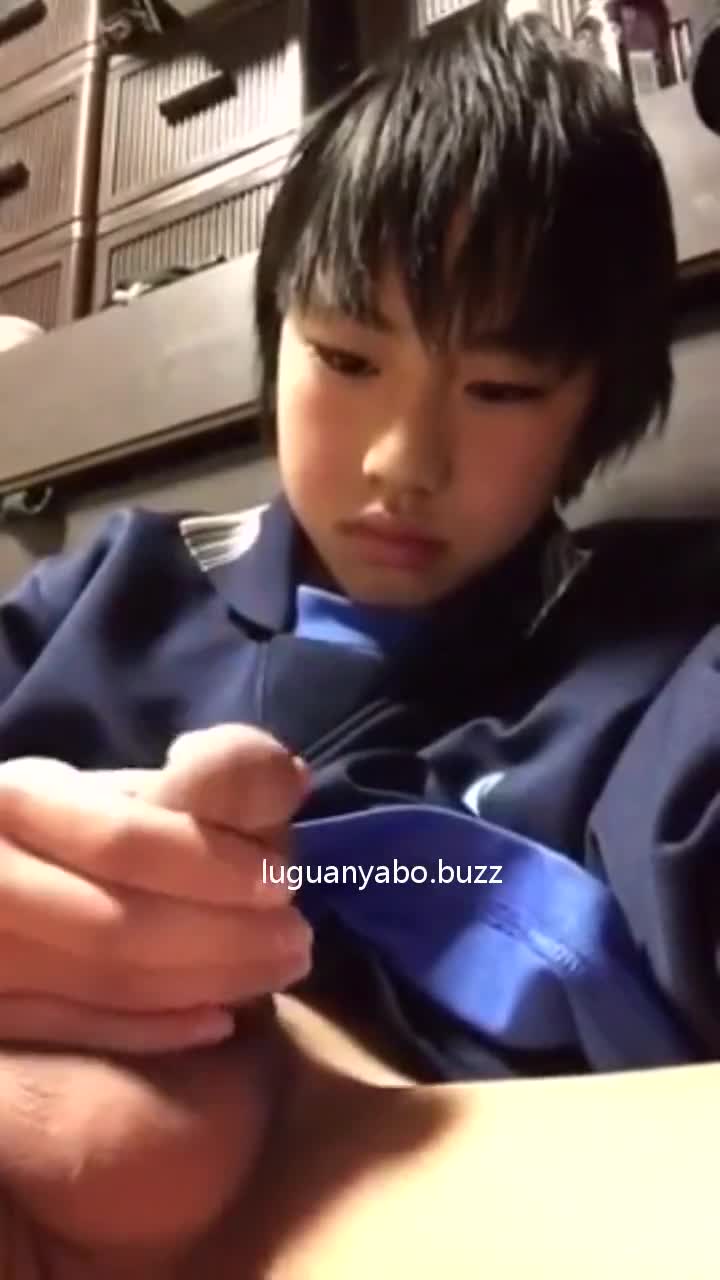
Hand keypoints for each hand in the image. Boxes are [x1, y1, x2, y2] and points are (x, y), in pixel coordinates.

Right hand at [0, 726, 312, 1053]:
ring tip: (278, 971)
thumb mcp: (99, 790)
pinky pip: (73, 1031)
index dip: (208, 865)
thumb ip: (195, 782)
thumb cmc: (46, 830)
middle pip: (115, 925)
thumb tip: (291, 776)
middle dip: (223, 937)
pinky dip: (153, 1028)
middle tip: (299, 942)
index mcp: (14, 803)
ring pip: (101, 983)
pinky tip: (219, 1019)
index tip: (282, 882)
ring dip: (204, 982)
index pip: (118, 841)